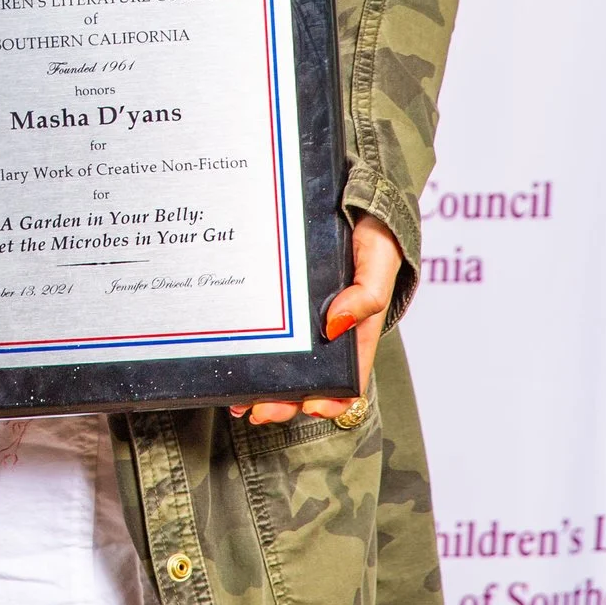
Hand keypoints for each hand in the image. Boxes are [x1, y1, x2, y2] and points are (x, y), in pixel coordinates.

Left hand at [233, 215, 399, 427]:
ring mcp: (298, 312)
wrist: (348, 192)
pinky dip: (246, 346)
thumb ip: (367, 295)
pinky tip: (227, 358)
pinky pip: (260, 326)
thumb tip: (335, 326)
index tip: (308, 407)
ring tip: (236, 400)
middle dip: (283, 400)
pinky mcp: (276, 296)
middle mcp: (325, 325)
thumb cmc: (375, 232)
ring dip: (261, 382)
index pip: (346, 376)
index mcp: (356, 327)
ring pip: (280, 358)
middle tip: (256, 412)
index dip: (329, 398)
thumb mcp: (379, 261)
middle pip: (306, 374)